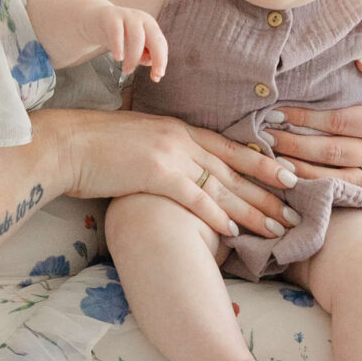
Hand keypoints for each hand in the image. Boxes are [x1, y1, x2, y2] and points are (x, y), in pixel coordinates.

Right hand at [27, 0, 166, 80]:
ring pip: (137, 38)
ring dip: (134, 57)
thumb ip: (143, 55)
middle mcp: (141, 19)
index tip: (157, 76)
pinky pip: (117, 32)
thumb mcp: (133, 47)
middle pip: (155, 39)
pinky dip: (119, 46)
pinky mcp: (110, 16)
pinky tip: (118, 58)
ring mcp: (126, 16)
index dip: (161, 61)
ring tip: (127, 70)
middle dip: (158, 58)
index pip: (161, 44)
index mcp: (150, 26)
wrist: (94, 20)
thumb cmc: (118, 36)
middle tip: (154, 75)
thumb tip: (151, 63)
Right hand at [48, 109, 304, 243]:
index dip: (261, 163)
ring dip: (253, 210)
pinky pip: (195, 199)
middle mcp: (181, 139)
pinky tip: (235, 231)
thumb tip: (177, 169)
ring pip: (223, 186)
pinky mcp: (156, 174)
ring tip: (278, 228)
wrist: (65, 144)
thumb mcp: (137, 138)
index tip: (286, 177)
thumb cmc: (94, 146)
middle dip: (268, 191)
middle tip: (296, 209)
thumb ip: (163, 150)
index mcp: (178, 129)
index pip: (229, 148)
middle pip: (235, 169)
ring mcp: (171, 155)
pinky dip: (217, 215)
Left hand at [267, 41, 361, 185]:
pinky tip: (287, 178)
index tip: (274, 111)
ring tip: (267, 159)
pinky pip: (340, 192)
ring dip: (297, 172)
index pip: (339, 123)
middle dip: (292, 145)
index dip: (304, 119)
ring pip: (332, 180)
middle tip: (262, 135)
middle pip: (330, 154)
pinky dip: (312, 187)